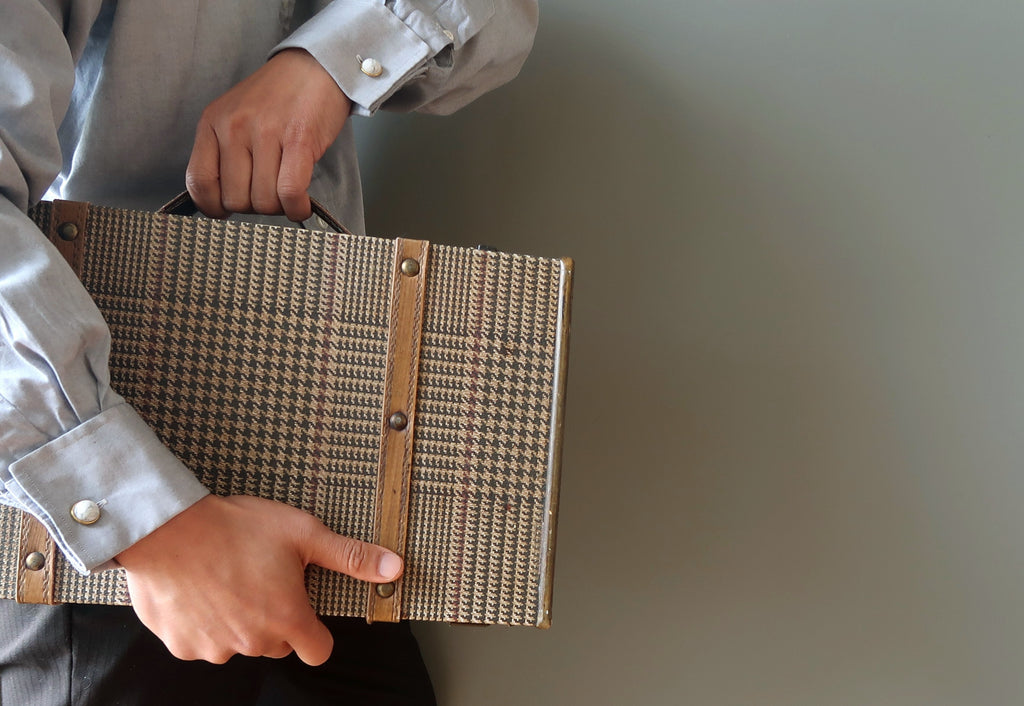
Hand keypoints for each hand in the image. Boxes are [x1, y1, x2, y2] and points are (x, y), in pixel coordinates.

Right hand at [116, 495, 400, 664]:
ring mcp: (214, 648)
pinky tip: (200, 588)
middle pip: (276, 644)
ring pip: (238, 643)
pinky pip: (201, 641)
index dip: (315, 630)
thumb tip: (395, 568)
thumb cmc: (235, 528)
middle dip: (274, 618)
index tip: (303, 607)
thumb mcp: (303, 533)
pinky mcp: (181, 644)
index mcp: (287, 620)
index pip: (318, 651)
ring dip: (237, 620)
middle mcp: (252, 642)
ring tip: (227, 577)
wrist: (166, 528)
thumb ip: (351, 556)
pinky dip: (202, 622)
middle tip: (261, 578)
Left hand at [185, 49, 351, 220]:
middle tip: (270, 194)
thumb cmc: (280, 97)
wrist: (316, 66)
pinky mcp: (298, 140)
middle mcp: (234, 127)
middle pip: (235, 199)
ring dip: (279, 208)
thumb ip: (224, 152)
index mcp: (212, 122)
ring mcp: (265, 133)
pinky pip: (289, 192)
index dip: (213, 207)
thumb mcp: (236, 116)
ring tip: (289, 194)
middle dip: (255, 206)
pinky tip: (301, 204)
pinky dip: (296, 208)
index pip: (199, 182)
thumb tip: (224, 199)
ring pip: (263, 200)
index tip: (227, 210)